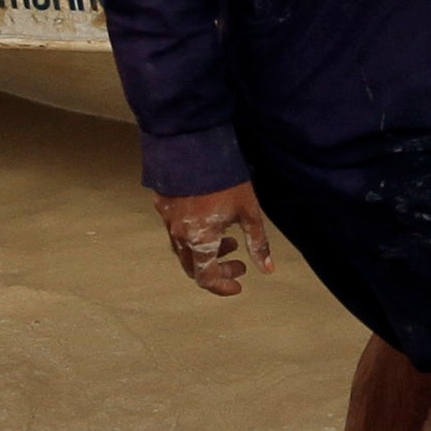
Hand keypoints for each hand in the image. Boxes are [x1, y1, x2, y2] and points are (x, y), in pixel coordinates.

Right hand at [153, 181, 272, 296]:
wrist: (192, 145)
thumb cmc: (225, 179)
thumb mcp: (248, 211)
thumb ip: (257, 242)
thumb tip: (267, 269)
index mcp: (200, 241)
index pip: (206, 278)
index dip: (223, 285)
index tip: (239, 281)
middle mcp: (179, 235)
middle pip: (193, 267)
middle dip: (217, 268)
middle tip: (238, 259)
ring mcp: (168, 220)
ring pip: (184, 249)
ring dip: (206, 250)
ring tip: (228, 237)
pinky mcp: (163, 204)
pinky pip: (176, 230)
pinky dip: (193, 235)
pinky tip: (208, 220)